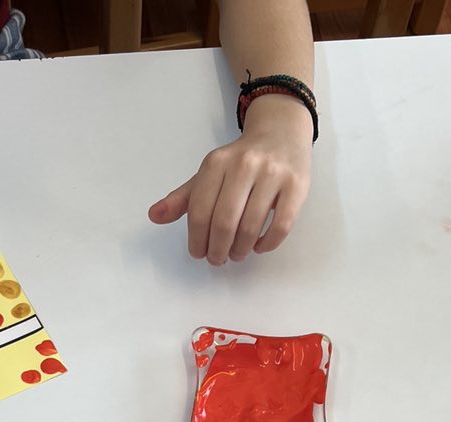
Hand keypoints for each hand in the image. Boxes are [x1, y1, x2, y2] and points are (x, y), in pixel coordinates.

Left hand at [149, 94, 311, 265]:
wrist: (281, 132)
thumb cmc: (241, 160)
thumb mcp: (210, 173)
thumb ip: (184, 197)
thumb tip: (154, 216)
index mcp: (217, 163)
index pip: (199, 211)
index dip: (196, 239)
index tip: (198, 253)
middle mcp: (244, 165)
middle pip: (224, 222)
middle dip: (217, 249)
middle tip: (217, 259)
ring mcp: (273, 174)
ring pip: (251, 226)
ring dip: (240, 250)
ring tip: (237, 254)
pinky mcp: (297, 185)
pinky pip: (281, 225)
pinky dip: (267, 244)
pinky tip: (259, 246)